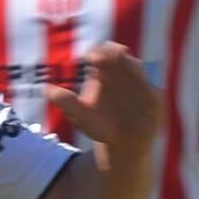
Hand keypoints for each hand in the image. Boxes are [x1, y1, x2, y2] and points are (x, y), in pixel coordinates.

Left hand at [47, 42, 162, 153]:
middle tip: (103, 58)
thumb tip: (46, 89)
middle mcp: (124, 76)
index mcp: (106, 74)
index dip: (99, 53)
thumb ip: (66, 102)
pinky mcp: (153, 99)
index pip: (104, 54)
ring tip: (122, 61)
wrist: (122, 145)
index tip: (91, 58)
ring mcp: (140, 85)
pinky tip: (137, 84)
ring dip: (130, 66)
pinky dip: (145, 85)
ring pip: (137, 69)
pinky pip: (151, 89)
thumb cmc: (100, 127)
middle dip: (115, 54)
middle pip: (121, 57)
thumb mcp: (81, 115)